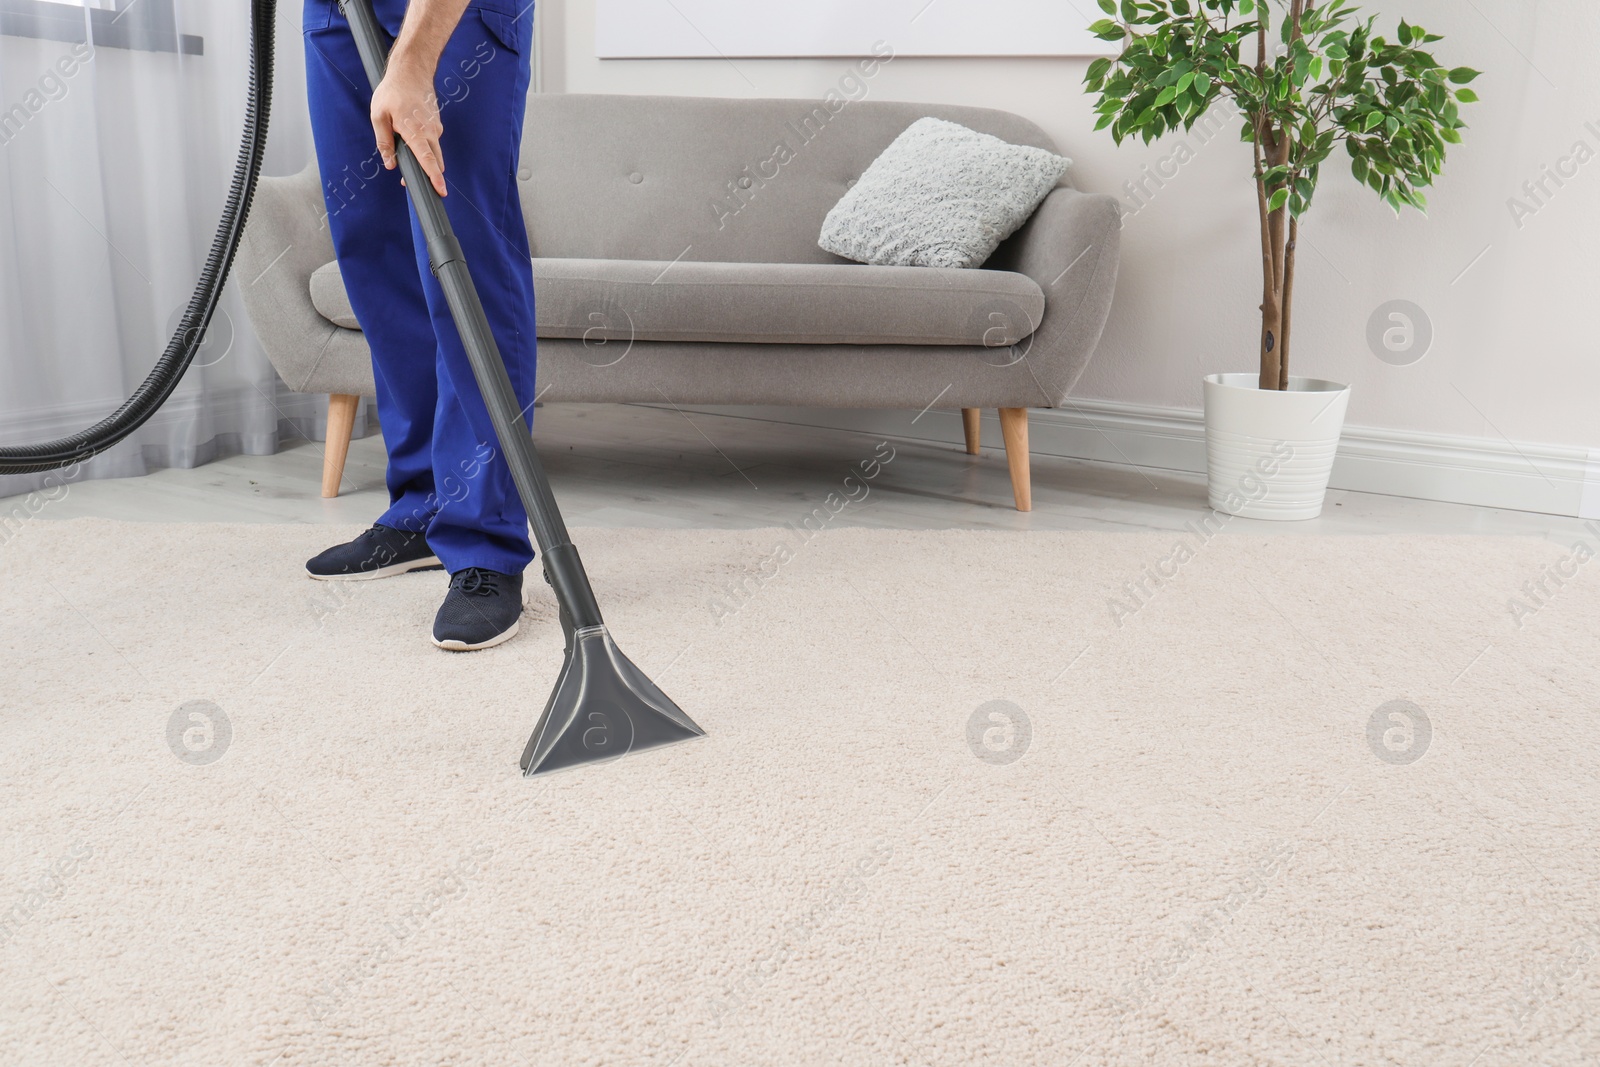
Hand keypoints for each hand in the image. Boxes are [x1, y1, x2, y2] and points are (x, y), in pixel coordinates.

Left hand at [370, 58, 446, 196]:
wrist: (411, 71)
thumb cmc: (392, 92)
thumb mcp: (378, 116)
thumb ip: (383, 142)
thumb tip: (390, 164)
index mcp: (416, 131)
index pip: (428, 160)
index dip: (434, 178)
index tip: (441, 191)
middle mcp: (431, 132)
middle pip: (435, 162)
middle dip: (428, 175)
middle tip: (410, 182)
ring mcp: (436, 128)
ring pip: (434, 152)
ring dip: (424, 160)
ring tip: (405, 155)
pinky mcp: (436, 125)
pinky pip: (432, 142)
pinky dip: (424, 147)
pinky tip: (410, 137)